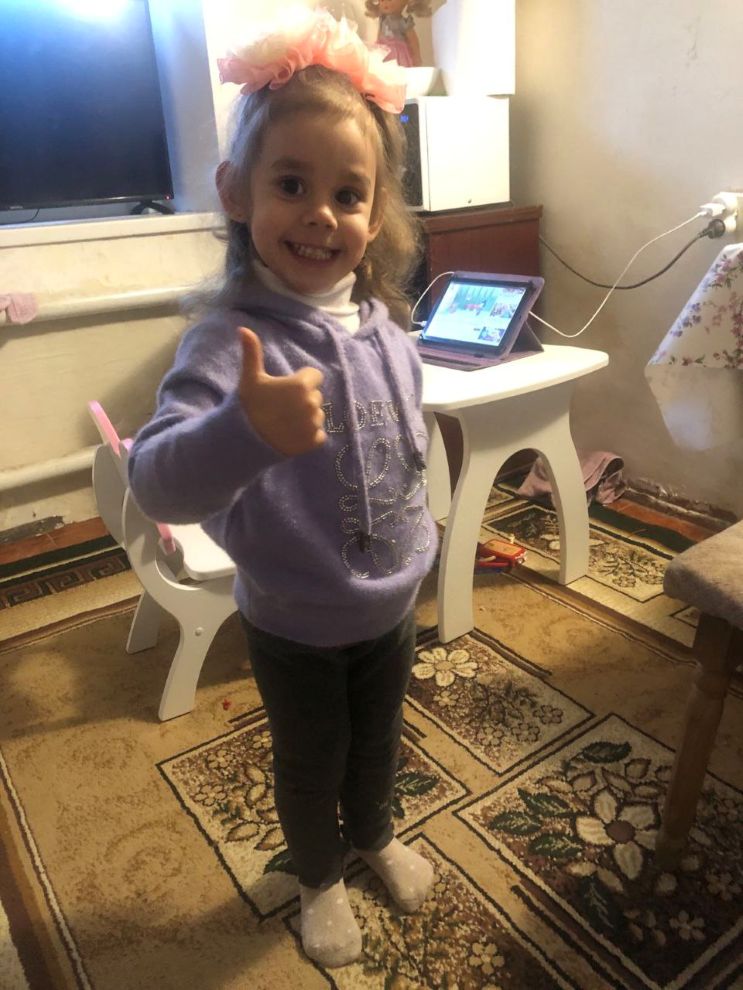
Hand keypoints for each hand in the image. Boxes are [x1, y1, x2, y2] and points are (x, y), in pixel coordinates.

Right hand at [238, 326, 325, 456]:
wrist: (244, 440)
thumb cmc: (248, 406)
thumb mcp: (250, 378)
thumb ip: (252, 352)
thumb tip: (242, 328)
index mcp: (300, 385)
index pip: (314, 376)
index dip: (301, 380)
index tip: (285, 389)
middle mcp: (311, 404)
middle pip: (315, 396)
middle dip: (303, 399)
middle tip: (282, 407)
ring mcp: (313, 424)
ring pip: (317, 415)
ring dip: (306, 418)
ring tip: (285, 421)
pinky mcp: (313, 441)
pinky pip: (319, 434)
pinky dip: (309, 435)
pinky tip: (291, 434)